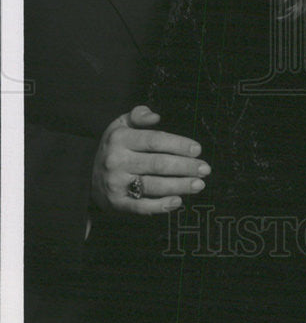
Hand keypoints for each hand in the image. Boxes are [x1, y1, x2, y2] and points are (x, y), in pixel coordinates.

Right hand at [91, 105, 210, 214]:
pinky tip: (177, 201)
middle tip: (205, 169)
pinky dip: (161, 206)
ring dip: (180, 186)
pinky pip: (142, 207)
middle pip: (158, 164)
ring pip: (154, 185)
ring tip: (199, 184)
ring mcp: (116, 183)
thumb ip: (139, 115)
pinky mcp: (117, 203)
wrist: (83, 175)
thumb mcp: (120, 124)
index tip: (197, 149)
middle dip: (185, 167)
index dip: (179, 145)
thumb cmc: (113, 147)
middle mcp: (117, 161)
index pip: (155, 140)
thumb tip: (156, 116)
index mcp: (120, 139)